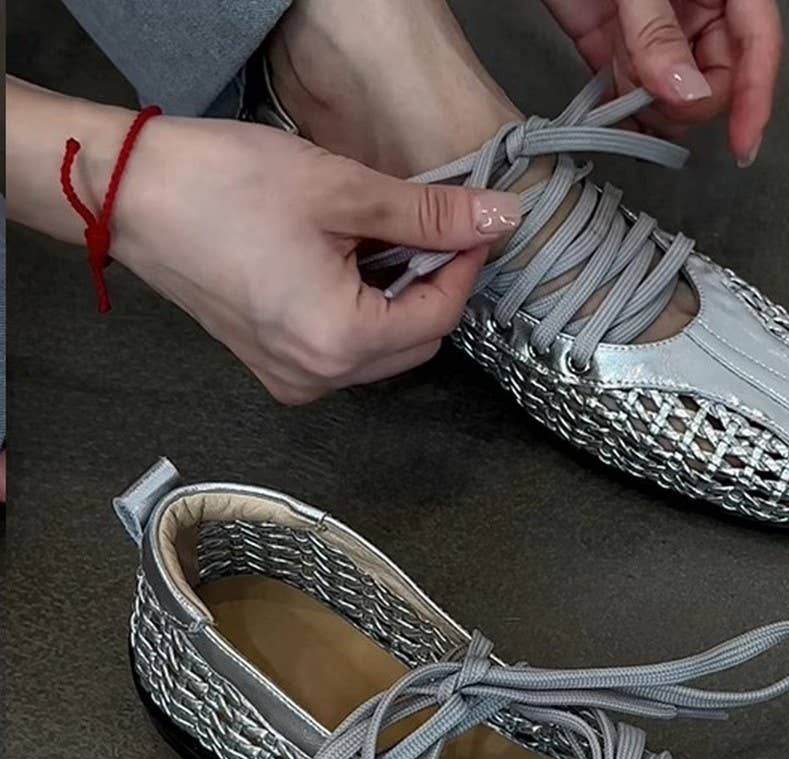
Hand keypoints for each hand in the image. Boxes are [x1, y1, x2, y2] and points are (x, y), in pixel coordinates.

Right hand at [112, 118, 519, 401]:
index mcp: (339, 343)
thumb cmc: (223, 187)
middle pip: (416, 342)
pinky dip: (363, 312)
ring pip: (383, 350)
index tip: (473, 223)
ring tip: (382, 240)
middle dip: (434, 286)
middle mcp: (319, 378)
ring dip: (399, 300)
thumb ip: (428, 214)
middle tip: (431, 227)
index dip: (465, 266)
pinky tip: (349, 264)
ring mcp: (293, 380)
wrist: (129, 196)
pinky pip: (345, 351)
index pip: (439, 317)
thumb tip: (497, 218)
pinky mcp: (274, 368)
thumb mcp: (342, 192)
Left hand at [542, 0, 781, 164]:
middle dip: (689, 102)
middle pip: (715, 81)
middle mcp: (697, 9)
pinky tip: (613, 113)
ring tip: (626, 81)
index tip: (743, 144)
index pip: (757, 44)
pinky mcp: (617, 47)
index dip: (755, 97)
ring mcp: (657, 31)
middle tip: (655, 95)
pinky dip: (624, 112)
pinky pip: (632, 96)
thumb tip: (687, 92)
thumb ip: (659, 30)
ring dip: (652, 108)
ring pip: (674, 99)